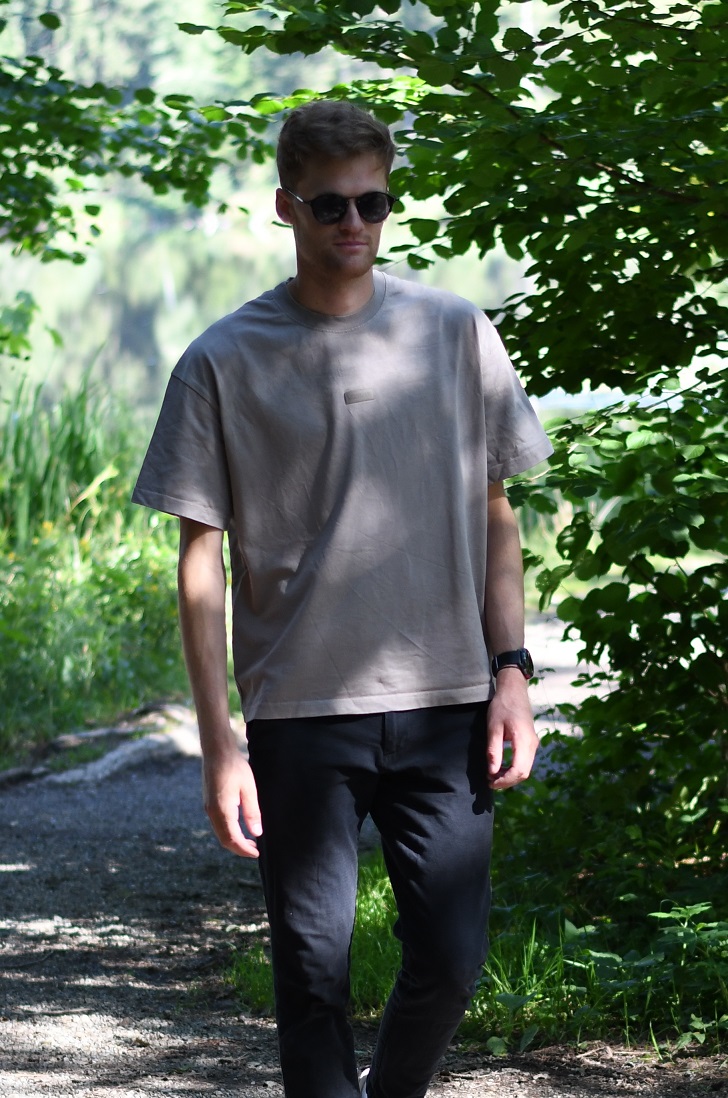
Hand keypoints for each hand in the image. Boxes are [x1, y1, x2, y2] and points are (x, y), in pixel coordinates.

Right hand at [202, 749, 262, 857]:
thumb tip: (256, 833)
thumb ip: (252, 812)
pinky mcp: (208, 803)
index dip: (244, 850)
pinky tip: (239, 827)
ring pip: (220, 833)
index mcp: (222, 810)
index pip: (232, 839)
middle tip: (255, 850)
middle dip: (239, 848)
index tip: (257, 854)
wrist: (216, 751)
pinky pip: (218, 824)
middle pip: (224, 840)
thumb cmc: (234, 766)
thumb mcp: (249, 788)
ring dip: (234, 840)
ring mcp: (208, 808)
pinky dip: (228, 831)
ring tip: (250, 841)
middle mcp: (211, 812)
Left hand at [487, 669, 539, 789]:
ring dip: (510, 776)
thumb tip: (492, 772)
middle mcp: (532, 744)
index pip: (519, 770)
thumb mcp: (493, 728)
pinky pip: (525, 762)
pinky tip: (501, 767)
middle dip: (507, 781)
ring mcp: (533, 744)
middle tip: (490, 781)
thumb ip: (493, 751)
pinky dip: (513, 769)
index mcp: (524, 740)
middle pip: (524, 773)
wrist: (514, 691)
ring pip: (525, 769)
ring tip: (493, 775)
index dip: (505, 781)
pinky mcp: (530, 743)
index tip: (491, 782)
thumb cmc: (502, 706)